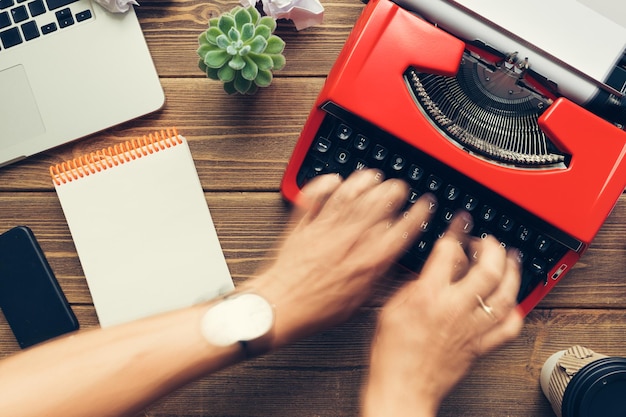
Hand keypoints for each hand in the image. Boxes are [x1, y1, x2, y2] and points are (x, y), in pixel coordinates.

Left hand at [245, 170, 436, 348]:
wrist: (280, 307)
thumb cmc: (317, 311)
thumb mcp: (359, 301)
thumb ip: (378, 276)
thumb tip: (393, 261)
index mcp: (366, 261)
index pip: (400, 230)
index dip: (417, 215)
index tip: (424, 205)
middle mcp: (348, 240)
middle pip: (377, 205)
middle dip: (393, 191)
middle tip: (400, 186)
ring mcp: (324, 229)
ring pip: (349, 196)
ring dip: (364, 182)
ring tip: (374, 176)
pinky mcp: (303, 224)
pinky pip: (314, 197)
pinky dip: (324, 184)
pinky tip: (334, 179)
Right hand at [362, 213, 523, 416]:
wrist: (402, 387)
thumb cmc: (391, 352)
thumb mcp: (391, 307)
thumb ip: (415, 284)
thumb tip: (433, 269)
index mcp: (429, 295)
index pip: (449, 251)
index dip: (456, 231)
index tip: (461, 221)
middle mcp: (455, 309)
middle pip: (488, 269)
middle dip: (492, 247)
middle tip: (488, 240)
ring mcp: (472, 328)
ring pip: (505, 294)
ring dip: (513, 272)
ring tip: (512, 259)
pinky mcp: (480, 346)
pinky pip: (508, 328)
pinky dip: (516, 311)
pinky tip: (514, 300)